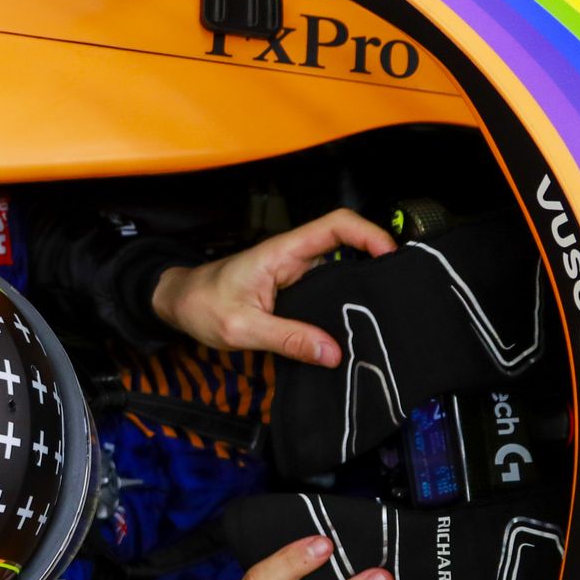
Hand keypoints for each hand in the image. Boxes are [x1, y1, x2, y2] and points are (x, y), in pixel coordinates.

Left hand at [151, 210, 395, 366]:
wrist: (177, 304)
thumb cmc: (201, 306)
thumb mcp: (241, 328)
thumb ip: (287, 339)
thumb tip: (333, 354)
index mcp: (282, 253)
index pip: (335, 225)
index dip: (368, 233)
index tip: (391, 256)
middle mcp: (293, 258)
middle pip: (346, 244)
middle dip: (376, 261)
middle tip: (401, 291)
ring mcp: (295, 273)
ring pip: (339, 268)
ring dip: (361, 284)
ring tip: (387, 311)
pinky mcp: (292, 290)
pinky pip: (326, 290)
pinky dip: (343, 302)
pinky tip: (355, 325)